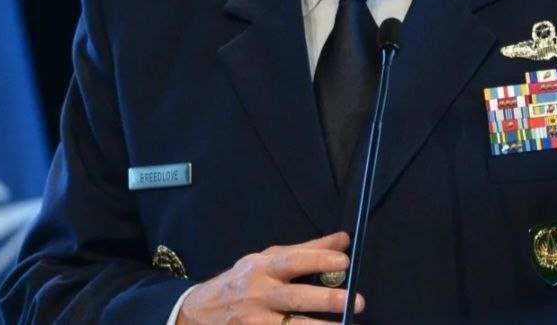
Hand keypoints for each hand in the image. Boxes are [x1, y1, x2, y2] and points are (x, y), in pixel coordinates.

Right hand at [177, 231, 365, 323]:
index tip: (344, 262)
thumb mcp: (266, 260)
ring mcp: (255, 321)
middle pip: (295, 297)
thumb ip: (306, 251)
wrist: (200, 312)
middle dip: (327, 299)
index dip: (318, 260)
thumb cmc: (242, 281)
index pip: (293, 261)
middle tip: (356, 301)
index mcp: (262, 268)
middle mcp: (258, 294)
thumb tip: (342, 240)